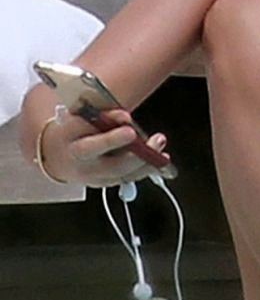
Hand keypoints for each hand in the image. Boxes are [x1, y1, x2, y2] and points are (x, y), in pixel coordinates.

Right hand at [40, 107, 169, 186]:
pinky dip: (146, 169)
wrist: (57, 156)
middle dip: (138, 154)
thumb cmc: (71, 133)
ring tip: (161, 146)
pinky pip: (129, 178)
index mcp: (74, 148)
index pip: (91, 146)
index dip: (111, 139)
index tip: (130, 129)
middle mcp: (85, 167)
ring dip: (148, 162)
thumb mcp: (78, 118)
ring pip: (125, 175)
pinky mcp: (107, 183)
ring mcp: (97, 179)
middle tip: (157, 140)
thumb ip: (100, 116)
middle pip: (113, 165)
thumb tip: (124, 117)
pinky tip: (160, 159)